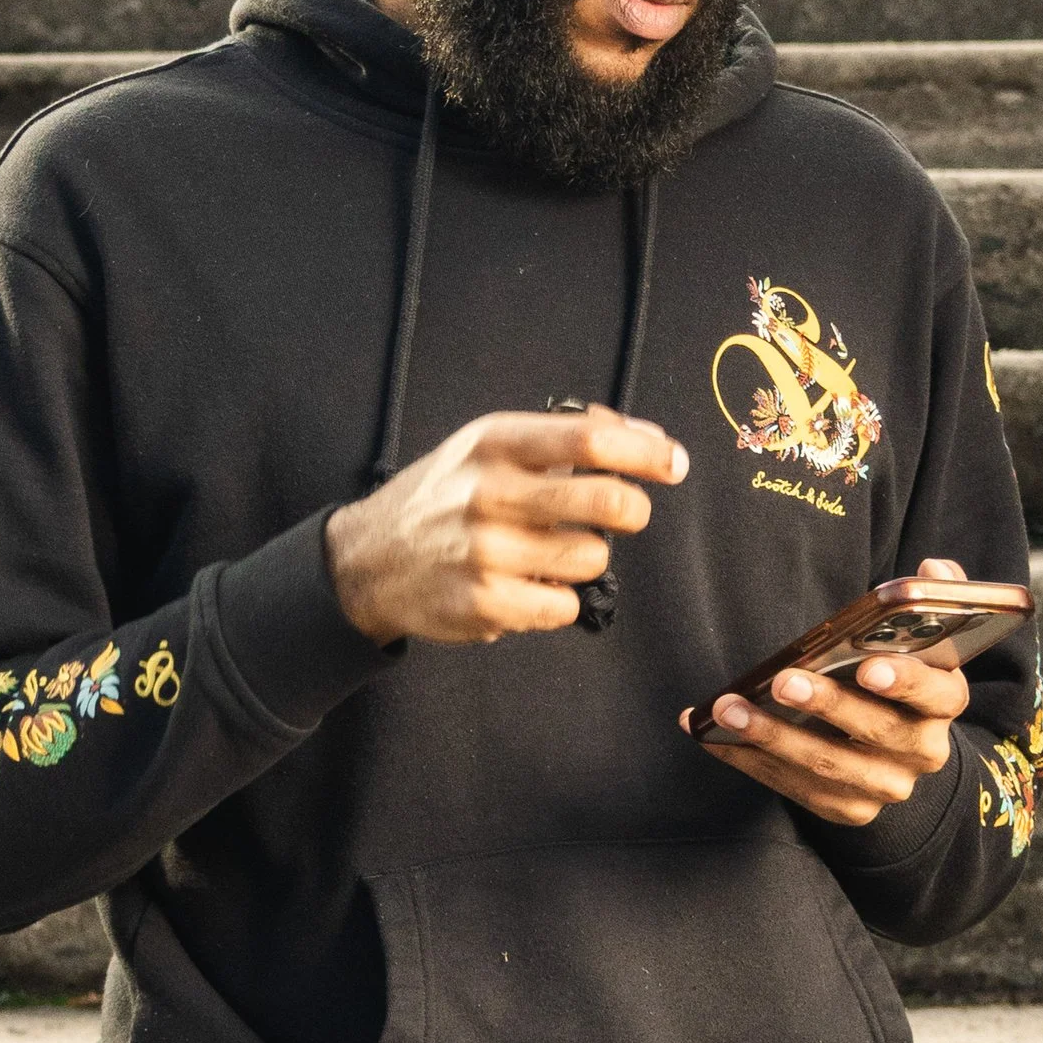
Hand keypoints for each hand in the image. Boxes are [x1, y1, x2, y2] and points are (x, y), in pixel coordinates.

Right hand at [326, 405, 687, 646]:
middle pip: (606, 501)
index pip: (589, 439)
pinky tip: (527, 584)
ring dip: (587, 557)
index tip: (673, 462)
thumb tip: (647, 438)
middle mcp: (488, 493)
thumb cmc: (444, 497)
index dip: (646, 451)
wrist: (369, 560)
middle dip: (634, 509)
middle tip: (627, 512)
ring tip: (551, 551)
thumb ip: (564, 436)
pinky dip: (558, 599)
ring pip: (592, 559)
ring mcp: (486, 553)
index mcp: (494, 443)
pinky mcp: (485, 605)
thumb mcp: (488, 445)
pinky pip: (564, 606)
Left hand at [694, 558, 973, 827]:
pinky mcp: (850, 808)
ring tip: (728, 708)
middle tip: (780, 682)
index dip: (906, 681)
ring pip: (828, 765)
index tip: (869, 666)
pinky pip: (796, 788)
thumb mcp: (923, 640)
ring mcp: (886, 785)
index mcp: (944, 701)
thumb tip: (932, 568)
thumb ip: (931, 600)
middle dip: (825, 705)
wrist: (901, 748)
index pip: (936, 693)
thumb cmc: (900, 676)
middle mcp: (923, 750)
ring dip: (772, 736)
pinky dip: (751, 760)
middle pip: (876, 731)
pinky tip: (715, 736)